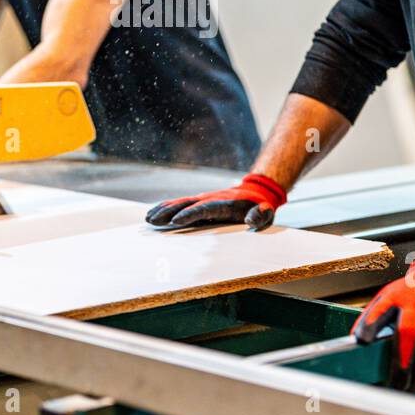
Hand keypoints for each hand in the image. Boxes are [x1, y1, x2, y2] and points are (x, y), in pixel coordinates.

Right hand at [145, 173, 287, 230]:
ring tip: (148, 218)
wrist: (257, 192)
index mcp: (225, 204)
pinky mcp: (199, 203)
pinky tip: (154, 214)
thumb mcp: (266, 212)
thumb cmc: (261, 207)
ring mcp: (203, 200)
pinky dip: (167, 208)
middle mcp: (211, 199)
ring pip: (180, 203)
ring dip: (164, 210)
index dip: (191, 215)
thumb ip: (261, 215)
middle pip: (187, 204)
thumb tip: (253, 219)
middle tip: (152, 220)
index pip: (205, 209)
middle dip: (169, 212)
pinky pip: (181, 205)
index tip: (176, 221)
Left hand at [351, 256, 414, 390]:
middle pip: (408, 333)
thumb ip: (373, 315)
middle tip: (396, 384)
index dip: (370, 325)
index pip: (380, 310)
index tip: (362, 342)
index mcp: (395, 296)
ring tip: (413, 387)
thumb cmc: (411, 292)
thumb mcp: (389, 296)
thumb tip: (354, 341)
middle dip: (402, 362)